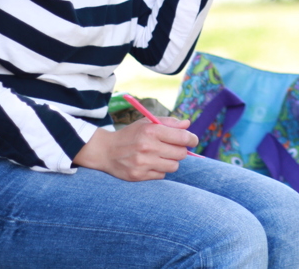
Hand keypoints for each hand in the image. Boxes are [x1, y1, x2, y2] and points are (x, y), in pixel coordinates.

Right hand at [73, 116, 198, 181]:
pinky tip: (151, 164)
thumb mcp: (147, 123)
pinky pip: (162, 175)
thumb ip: (169, 122)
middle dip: (181, 151)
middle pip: (181, 154)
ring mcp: (143, 163)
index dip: (192, 139)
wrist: (105, 150)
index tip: (193, 140)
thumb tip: (188, 125)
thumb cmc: (131, 135)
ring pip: (173, 166)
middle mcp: (148, 147)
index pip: (182, 137)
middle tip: (174, 148)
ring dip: (171, 161)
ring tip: (161, 156)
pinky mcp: (139, 176)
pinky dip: (160, 170)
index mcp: (151, 130)